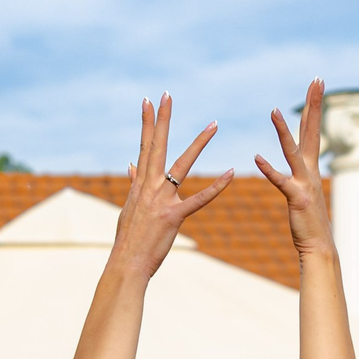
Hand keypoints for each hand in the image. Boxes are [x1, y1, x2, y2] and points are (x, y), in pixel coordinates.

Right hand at [116, 94, 231, 281]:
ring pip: (183, 165)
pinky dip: (217, 187)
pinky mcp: (175, 216)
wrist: (127, 263)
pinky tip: (232, 174)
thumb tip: (131, 166)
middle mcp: (149, 187)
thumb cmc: (129, 238)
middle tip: (168, 95)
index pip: (145, 146)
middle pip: (158, 145)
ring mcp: (162, 200)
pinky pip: (200, 199)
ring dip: (199, 143)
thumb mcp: (129, 206)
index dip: (147, 122)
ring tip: (213, 124)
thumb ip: (134, 183)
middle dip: (164, 119)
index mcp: (140, 184)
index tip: (149, 101)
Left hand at [255, 81, 331, 261]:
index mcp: (310, 166)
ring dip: (283, 131)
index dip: (315, 105)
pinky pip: (280, 181)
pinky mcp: (296, 197)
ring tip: (274, 111)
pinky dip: (269, 169)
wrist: (318, 246)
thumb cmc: (308, 221)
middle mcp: (311, 170)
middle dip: (314, 104)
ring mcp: (305, 183)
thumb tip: (300, 162)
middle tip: (317, 79)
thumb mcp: (304, 190)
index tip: (318, 83)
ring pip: (293, 151)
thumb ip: (300, 174)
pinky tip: (257, 157)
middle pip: (312, 130)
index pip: (313, 129)